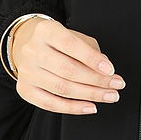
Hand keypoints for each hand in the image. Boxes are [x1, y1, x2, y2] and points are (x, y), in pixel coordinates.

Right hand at [11, 17, 125, 115]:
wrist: (28, 45)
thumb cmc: (56, 42)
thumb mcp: (74, 36)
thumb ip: (90, 51)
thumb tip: (104, 71)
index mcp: (46, 31)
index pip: (71, 45)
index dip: (92, 59)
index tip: (110, 70)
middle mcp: (33, 50)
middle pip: (68, 70)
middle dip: (97, 80)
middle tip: (116, 85)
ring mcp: (26, 71)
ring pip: (62, 88)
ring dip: (90, 95)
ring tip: (108, 96)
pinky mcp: (25, 89)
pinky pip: (50, 104)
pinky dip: (73, 108)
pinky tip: (89, 106)